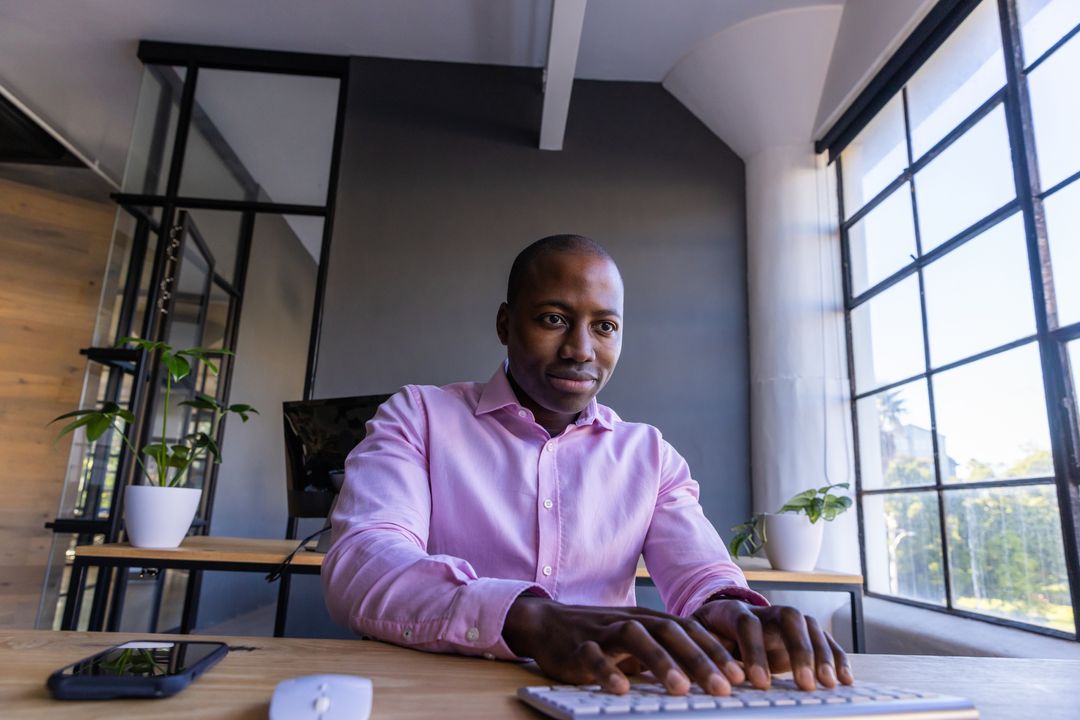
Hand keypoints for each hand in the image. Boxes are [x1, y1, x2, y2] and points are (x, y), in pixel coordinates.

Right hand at [502, 596, 745, 695]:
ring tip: (680, 689)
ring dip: (660, 662)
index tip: (740, 676)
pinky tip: (622, 689)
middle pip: (670, 632)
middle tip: (723, 687)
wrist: (548, 623)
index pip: (690, 630)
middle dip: (699, 659)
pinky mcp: (578, 646)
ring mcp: (604, 632)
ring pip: (636, 638)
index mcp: (650, 620)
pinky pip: (594, 656)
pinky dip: (608, 670)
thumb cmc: (602, 637)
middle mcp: (632, 621)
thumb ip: (668, 654)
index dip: (715, 651)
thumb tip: (711, 677)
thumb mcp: (639, 642)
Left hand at [692, 599, 852, 690]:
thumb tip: (711, 675)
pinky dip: (837, 657)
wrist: (719, 619)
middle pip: (789, 617)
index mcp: (734, 611)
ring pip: (810, 626)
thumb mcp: (698, 641)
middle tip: (805, 684)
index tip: (759, 683)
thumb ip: (704, 654)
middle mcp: (765, 610)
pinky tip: (844, 680)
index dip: (754, 652)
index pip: (748, 624)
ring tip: (828, 684)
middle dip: (800, 649)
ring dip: (822, 655)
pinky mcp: (802, 632)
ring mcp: (786, 619)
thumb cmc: (708, 635)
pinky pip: (824, 639)